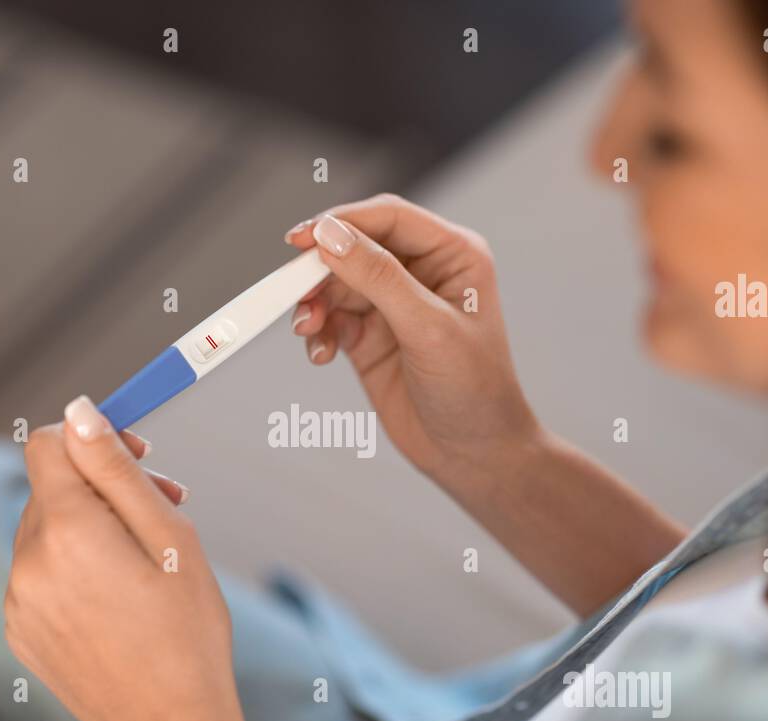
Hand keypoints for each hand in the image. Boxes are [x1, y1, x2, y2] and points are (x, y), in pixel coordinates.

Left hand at [5, 397, 283, 720]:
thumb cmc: (187, 632)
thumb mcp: (170, 538)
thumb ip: (117, 470)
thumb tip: (77, 412)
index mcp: (66, 532)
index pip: (46, 444)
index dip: (93, 438)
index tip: (139, 456)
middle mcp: (26, 563)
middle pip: (50, 488)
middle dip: (102, 487)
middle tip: (166, 508)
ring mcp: (17, 602)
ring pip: (46, 531)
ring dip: (90, 529)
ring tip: (145, 563)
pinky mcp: (20, 631)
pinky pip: (41, 574)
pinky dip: (74, 570)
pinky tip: (119, 600)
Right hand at [285, 193, 538, 481]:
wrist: (473, 455)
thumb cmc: (474, 390)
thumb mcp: (427, 328)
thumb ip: (378, 277)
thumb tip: (330, 235)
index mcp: (452, 254)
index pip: (388, 218)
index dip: (342, 222)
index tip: (301, 239)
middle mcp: (422, 272)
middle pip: (354, 248)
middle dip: (320, 270)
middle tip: (293, 290)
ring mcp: (394, 305)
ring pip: (336, 285)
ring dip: (315, 305)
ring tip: (308, 332)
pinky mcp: (371, 337)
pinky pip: (332, 319)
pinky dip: (319, 333)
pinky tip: (321, 354)